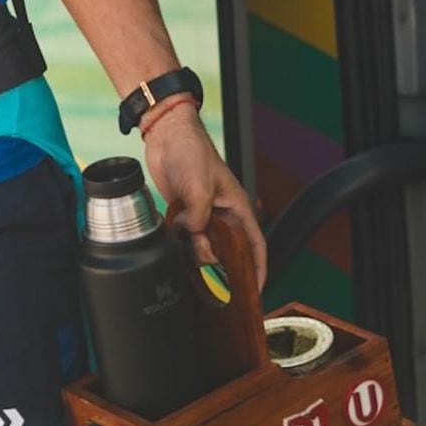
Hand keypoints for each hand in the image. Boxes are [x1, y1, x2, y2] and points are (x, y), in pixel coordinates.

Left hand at [142, 103, 266, 292]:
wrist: (166, 137)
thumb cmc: (192, 152)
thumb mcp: (200, 188)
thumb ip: (199, 219)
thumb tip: (194, 238)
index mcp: (237, 207)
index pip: (255, 244)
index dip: (258, 268)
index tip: (257, 288)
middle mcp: (222, 214)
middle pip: (226, 249)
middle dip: (217, 259)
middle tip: (204, 258)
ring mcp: (202, 213)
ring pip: (203, 244)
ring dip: (194, 247)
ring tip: (185, 233)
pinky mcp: (183, 211)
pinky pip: (185, 235)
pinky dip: (180, 238)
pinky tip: (174, 230)